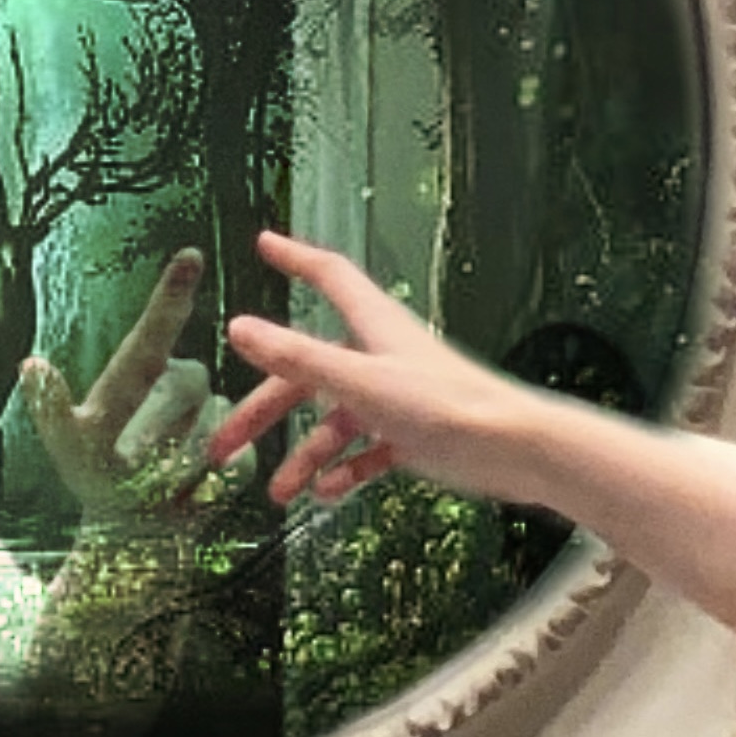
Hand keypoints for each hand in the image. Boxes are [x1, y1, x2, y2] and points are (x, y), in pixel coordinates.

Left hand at [21, 248, 222, 512]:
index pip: (150, 336)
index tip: (190, 256)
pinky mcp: (241, 453)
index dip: (170, 296)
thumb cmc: (98, 485)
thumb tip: (31, 363)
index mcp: (134, 377)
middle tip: (137, 470)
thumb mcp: (68, 451)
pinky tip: (188, 497)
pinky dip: (208, 489)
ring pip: (214, 427)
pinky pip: (235, 464)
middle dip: (163, 434)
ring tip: (159, 485)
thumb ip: (51, 410)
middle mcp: (177, 385)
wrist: (138, 532)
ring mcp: (213, 417)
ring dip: (183, 466)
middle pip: (188, 389)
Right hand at [209, 230, 541, 506]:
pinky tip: (327, 494)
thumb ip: (298, 357)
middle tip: (223, 449)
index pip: (328, 275)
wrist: (512, 450)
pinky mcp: (413, 433)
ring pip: (333, 422)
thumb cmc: (443, 405)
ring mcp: (395, 396)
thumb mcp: (358, 382)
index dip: (296, 257)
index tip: (265, 243)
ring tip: (280, 494)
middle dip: (263, 411)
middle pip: (307, 372)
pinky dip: (343, 470)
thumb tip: (238, 328)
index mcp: (371, 326)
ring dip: (303, 456)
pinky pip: (365, 450)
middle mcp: (379, 356)